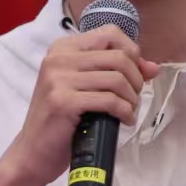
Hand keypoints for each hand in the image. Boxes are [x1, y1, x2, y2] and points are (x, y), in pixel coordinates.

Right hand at [3, 25, 158, 185]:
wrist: (33, 151)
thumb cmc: (61, 119)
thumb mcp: (86, 88)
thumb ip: (116, 72)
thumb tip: (152, 67)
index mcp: (62, 48)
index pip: (110, 34)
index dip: (131, 53)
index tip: (134, 75)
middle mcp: (57, 58)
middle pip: (118, 57)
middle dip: (135, 80)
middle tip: (132, 98)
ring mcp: (58, 79)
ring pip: (117, 79)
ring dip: (132, 98)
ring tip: (127, 110)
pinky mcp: (63, 101)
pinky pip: (110, 100)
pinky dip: (125, 112)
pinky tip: (123, 120)